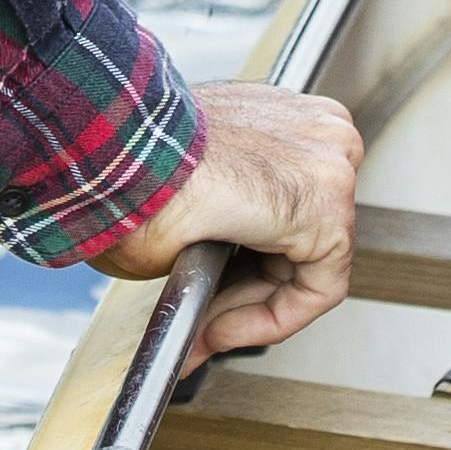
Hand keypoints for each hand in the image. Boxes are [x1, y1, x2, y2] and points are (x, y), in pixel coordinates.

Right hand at [90, 82, 360, 369]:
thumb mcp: (192, 186)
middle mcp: (319, 134)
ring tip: (205, 332)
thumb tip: (221, 253)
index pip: (288, 210)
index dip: (245, 266)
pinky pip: (318, 289)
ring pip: (307, 267)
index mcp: (287, 117)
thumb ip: (227, 213)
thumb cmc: (134, 163)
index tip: (210, 296)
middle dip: (246, 292)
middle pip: (299, 240)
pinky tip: (220, 330)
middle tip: (203, 325)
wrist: (119, 157)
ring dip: (250, 310)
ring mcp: (331, 167)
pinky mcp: (328, 210)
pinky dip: (273, 320)